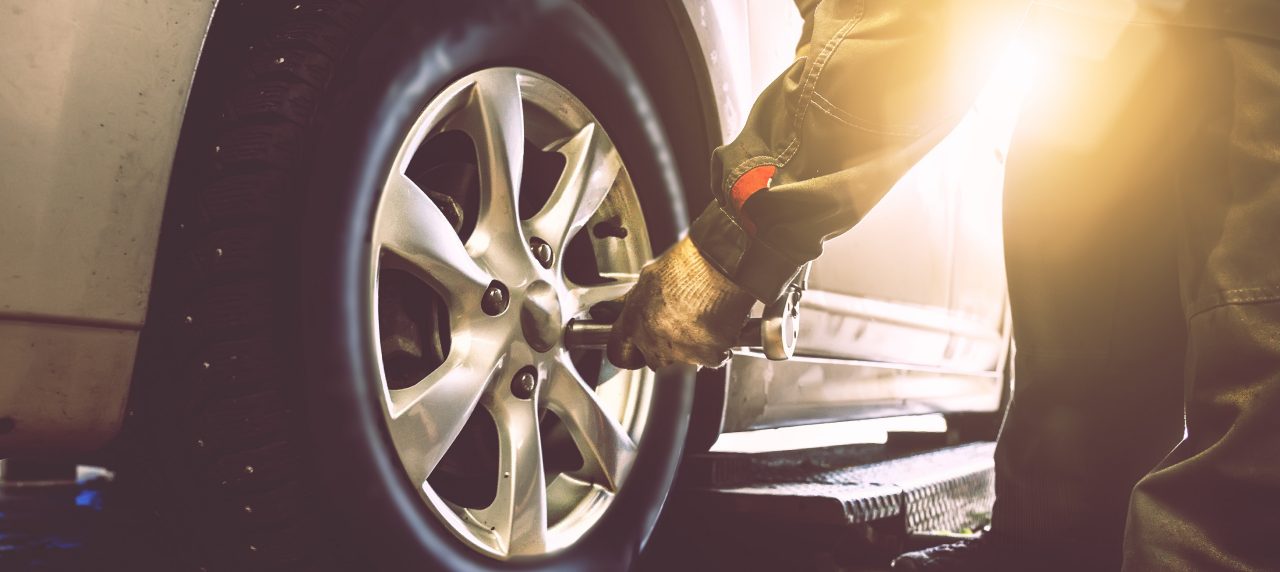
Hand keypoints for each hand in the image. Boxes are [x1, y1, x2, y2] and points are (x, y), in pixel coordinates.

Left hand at [607, 237, 755, 369]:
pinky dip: (717, 346)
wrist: (719, 266)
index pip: (620, 352)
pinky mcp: (710, 358)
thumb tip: (632, 304)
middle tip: (680, 325)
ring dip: (692, 347)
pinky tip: (719, 324)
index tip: (635, 347)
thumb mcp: (649, 277)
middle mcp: (655, 345)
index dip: (629, 348)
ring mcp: (683, 354)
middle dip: (666, 347)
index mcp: (634, 324)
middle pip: (656, 360)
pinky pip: (713, 358)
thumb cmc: (687, 266)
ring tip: (703, 320)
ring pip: (685, 361)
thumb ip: (637, 300)